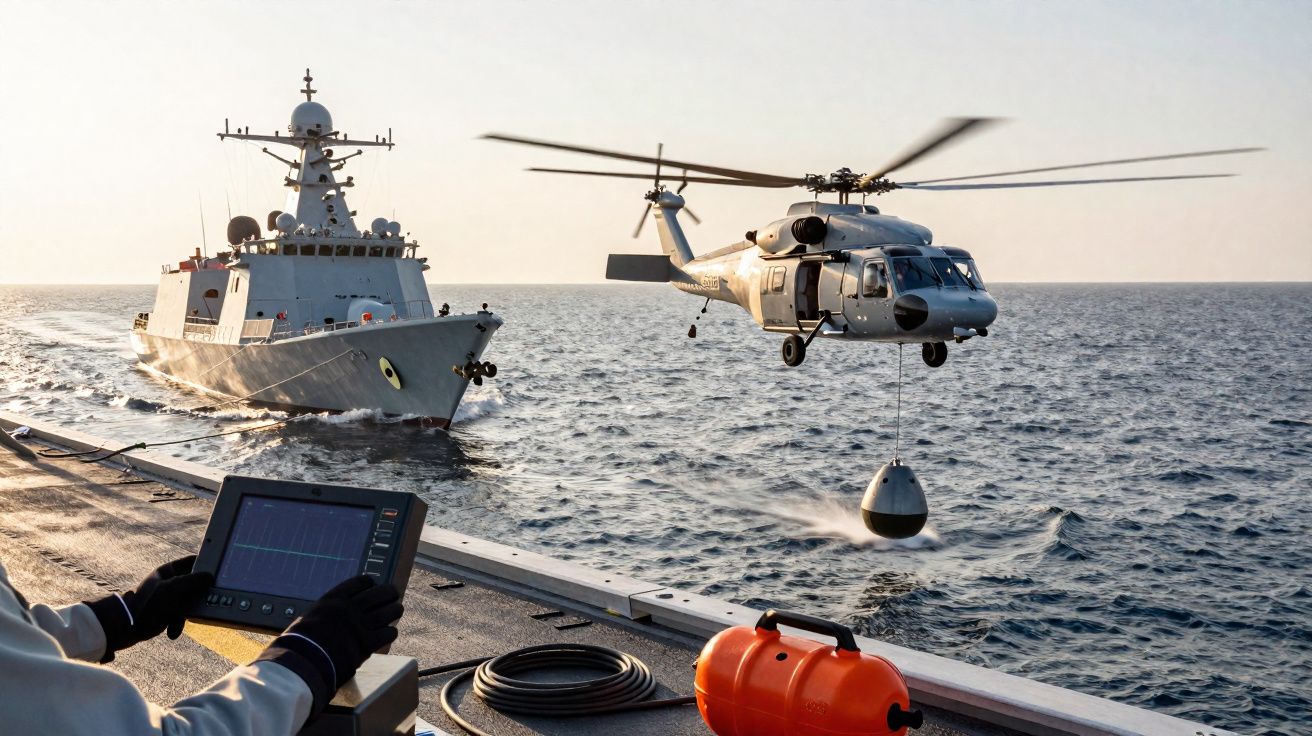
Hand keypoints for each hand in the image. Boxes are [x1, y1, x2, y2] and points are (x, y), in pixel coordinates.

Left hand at [85, 555, 212, 661]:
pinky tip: (174, 631)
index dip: (206, 564)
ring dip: (189, 612)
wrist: (126, 628)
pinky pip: (182, 614)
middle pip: (195, 582)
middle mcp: (170, 582)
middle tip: (211, 598)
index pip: (193, 561)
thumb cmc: (148, 604)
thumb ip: (193, 581)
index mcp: (169, 571)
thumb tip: (211, 577)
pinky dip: (179, 623)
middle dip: (200, 593)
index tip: (220, 570)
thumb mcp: (173, 589)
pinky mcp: (168, 612)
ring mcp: (169, 597)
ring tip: (183, 620)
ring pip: (191, 600)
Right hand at [255, 576, 402, 712]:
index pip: (361, 582)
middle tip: (392, 594)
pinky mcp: (368, 643)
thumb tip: (334, 611)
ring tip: (396, 610)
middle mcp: (350, 608)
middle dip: (389, 593)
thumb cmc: (300, 643)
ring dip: (395, 610)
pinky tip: (388, 632)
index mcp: (334, 599)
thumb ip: (327, 611)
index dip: (370, 583)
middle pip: (381, 593)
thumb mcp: (311, 616)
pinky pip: (389, 632)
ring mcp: (360, 625)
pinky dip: (391, 631)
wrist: (302, 663)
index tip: (374, 585)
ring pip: (390, 611)